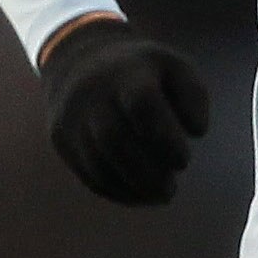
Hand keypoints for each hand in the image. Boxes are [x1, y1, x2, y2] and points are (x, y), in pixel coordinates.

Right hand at [38, 19, 210, 204]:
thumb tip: (196, 131)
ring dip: (131, 188)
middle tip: (171, 190)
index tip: (183, 159)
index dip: (165, 138)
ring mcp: (71, 117)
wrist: (78, 61)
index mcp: (126, 72)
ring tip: (160, 196)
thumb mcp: (173, 67)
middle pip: (113, 138)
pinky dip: (115, 191)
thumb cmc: (142, 72)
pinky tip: (139, 196)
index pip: (141, 103)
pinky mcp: (61, 139)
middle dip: (146, 172)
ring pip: (96, 161)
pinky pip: (86, 172)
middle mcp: (92, 93)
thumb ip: (194, 96)